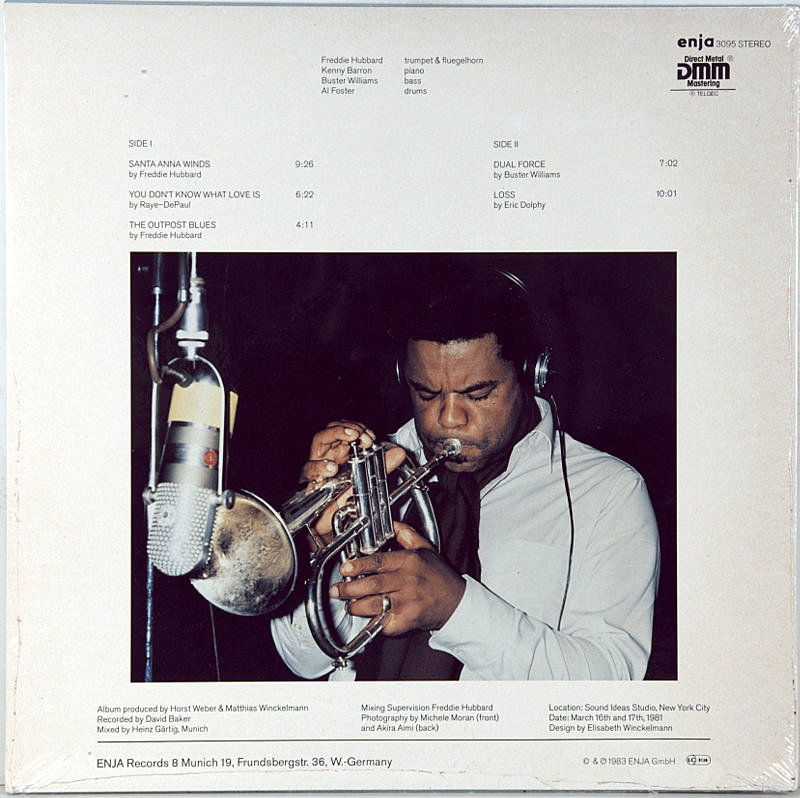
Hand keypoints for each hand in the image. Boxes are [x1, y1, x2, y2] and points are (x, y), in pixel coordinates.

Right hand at [300, 420, 405, 544]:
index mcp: (341, 453)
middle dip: (347, 427)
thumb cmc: (345, 500)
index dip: (358, 427)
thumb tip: (398, 452)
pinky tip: (332, 468)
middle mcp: (328, 455)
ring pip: (318, 440)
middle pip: (331, 428)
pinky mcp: (310, 481)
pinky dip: (320, 466)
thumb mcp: (368, 481)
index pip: (346, 429)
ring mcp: (318, 466)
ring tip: (350, 440)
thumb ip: (383, 466)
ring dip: (334, 435)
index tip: (371, 437)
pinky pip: (309, 469)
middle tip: (360, 435)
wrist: (332, 525)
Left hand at [330, 522, 465, 634]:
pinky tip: (368, 618)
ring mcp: (408, 602)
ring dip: (357, 607)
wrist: (456, 604)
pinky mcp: (407, 621)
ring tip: (349, 604)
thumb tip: (392, 523)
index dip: (358, 565)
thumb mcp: (426, 549)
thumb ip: (407, 535)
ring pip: (374, 605)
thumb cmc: (440, 577)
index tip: (345, 567)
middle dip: (349, 588)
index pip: (378, 561)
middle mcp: (408, 581)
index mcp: (410, 562)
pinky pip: (385, 622)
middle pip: (372, 584)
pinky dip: (374, 622)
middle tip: (337, 590)